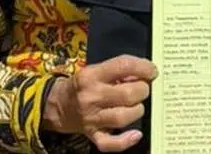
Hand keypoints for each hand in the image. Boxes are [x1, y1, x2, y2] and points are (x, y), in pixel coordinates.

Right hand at [43, 54, 157, 151]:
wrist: (58, 105)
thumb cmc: (84, 85)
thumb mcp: (96, 70)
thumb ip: (119, 70)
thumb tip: (145, 74)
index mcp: (92, 76)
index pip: (122, 66)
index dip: (143, 67)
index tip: (152, 71)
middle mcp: (91, 97)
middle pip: (127, 94)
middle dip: (143, 90)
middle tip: (144, 89)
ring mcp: (91, 118)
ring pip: (122, 117)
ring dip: (137, 111)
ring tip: (137, 106)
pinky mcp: (92, 135)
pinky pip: (110, 143)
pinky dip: (125, 141)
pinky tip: (136, 134)